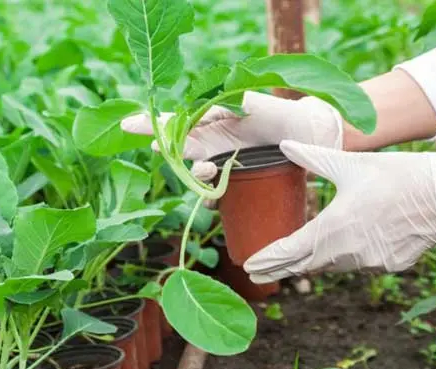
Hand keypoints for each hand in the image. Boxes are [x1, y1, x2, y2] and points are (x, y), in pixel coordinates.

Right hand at [120, 92, 343, 181]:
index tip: (128, 125)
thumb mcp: (243, 102)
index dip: (149, 124)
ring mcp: (221, 162)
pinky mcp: (235, 180)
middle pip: (177, 151)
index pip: (172, 122)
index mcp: (208, 120)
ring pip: (193, 174)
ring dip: (193, 175)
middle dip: (170, 153)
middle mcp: (210, 142)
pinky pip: (212, 195)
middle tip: (165, 150)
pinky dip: (209, 199)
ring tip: (208, 171)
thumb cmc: (276, 112)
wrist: (308, 133)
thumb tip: (189, 116)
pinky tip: (215, 200)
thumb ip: (216, 107)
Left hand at [244, 141, 435, 283]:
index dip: (268, 260)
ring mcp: (369, 262)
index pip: (289, 251)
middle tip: (258, 273)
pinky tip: (344, 248)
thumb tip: (284, 144)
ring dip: (314, 261)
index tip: (249, 266)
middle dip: (282, 268)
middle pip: (306, 264)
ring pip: (332, 266)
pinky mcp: (389, 265)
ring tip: (294, 260)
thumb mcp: (349, 164)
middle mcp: (347, 252)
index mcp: (333, 228)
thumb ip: (312, 157)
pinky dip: (347, 257)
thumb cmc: (396, 176)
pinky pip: (359, 264)